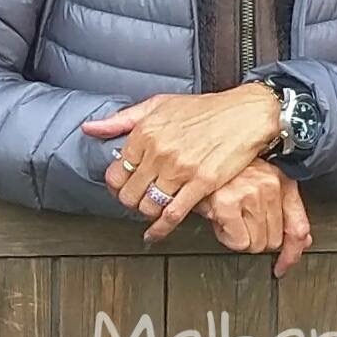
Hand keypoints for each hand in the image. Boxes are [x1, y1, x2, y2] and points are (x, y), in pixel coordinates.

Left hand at [82, 85, 280, 241]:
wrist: (245, 113)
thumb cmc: (205, 109)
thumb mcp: (160, 104)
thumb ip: (123, 119)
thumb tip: (91, 127)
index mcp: (147, 131)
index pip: (116, 173)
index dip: (117, 184)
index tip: (123, 185)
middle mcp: (160, 151)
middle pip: (129, 194)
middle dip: (131, 201)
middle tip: (138, 199)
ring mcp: (181, 169)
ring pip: (149, 207)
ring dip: (147, 213)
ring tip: (152, 208)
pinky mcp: (201, 183)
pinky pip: (173, 214)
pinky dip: (161, 229)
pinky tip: (156, 232)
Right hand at [194, 159, 312, 276]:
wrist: (200, 159)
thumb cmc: (231, 172)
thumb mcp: (261, 185)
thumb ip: (283, 212)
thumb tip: (302, 241)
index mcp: (282, 179)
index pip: (298, 225)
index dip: (293, 253)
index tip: (284, 265)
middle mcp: (270, 185)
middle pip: (274, 241)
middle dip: (256, 237)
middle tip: (243, 219)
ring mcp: (250, 193)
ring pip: (256, 244)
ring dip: (241, 237)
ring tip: (232, 216)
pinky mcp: (229, 203)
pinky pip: (238, 243)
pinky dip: (227, 237)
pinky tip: (223, 219)